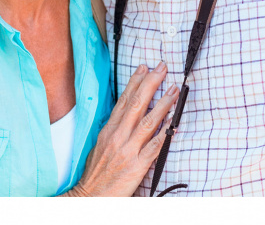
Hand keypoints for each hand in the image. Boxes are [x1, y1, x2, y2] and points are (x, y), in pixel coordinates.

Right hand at [61, 62, 178, 196]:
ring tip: (174, 89)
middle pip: (137, 104)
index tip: (145, 66)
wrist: (90, 198)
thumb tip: (128, 112)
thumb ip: (115, 128)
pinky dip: (165, 133)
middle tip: (162, 67)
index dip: (135, 82)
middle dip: (150, 83)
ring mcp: (128, 150)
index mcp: (109, 131)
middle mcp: (118, 137)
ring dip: (163, 104)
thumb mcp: (101, 145)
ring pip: (148, 122)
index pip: (124, 101)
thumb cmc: (97, 172)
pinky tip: (174, 122)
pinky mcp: (137, 166)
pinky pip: (154, 147)